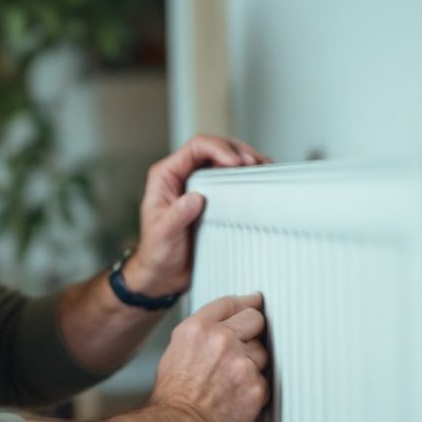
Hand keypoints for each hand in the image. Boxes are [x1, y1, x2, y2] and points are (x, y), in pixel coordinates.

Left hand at [123, 135, 269, 294]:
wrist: (164, 273)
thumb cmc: (157, 253)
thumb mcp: (164, 235)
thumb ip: (177, 216)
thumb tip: (196, 197)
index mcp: (166, 176)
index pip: (195, 148)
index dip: (218, 148)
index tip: (235, 163)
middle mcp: (183, 175)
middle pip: (214, 148)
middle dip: (237, 151)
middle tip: (256, 165)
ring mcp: (199, 185)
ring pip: (225, 161)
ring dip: (246, 161)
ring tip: (264, 168)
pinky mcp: (213, 198)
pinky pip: (231, 179)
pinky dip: (247, 177)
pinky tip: (260, 181)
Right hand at [148, 293, 269, 421]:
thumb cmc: (172, 398)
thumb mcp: (176, 352)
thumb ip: (201, 335)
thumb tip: (223, 328)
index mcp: (197, 328)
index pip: (231, 303)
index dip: (245, 303)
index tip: (254, 303)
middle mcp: (221, 340)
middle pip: (255, 319)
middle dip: (254, 331)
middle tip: (246, 347)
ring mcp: (241, 363)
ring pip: (263, 353)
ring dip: (253, 365)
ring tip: (230, 383)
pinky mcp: (256, 387)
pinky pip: (265, 380)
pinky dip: (254, 390)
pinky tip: (235, 398)